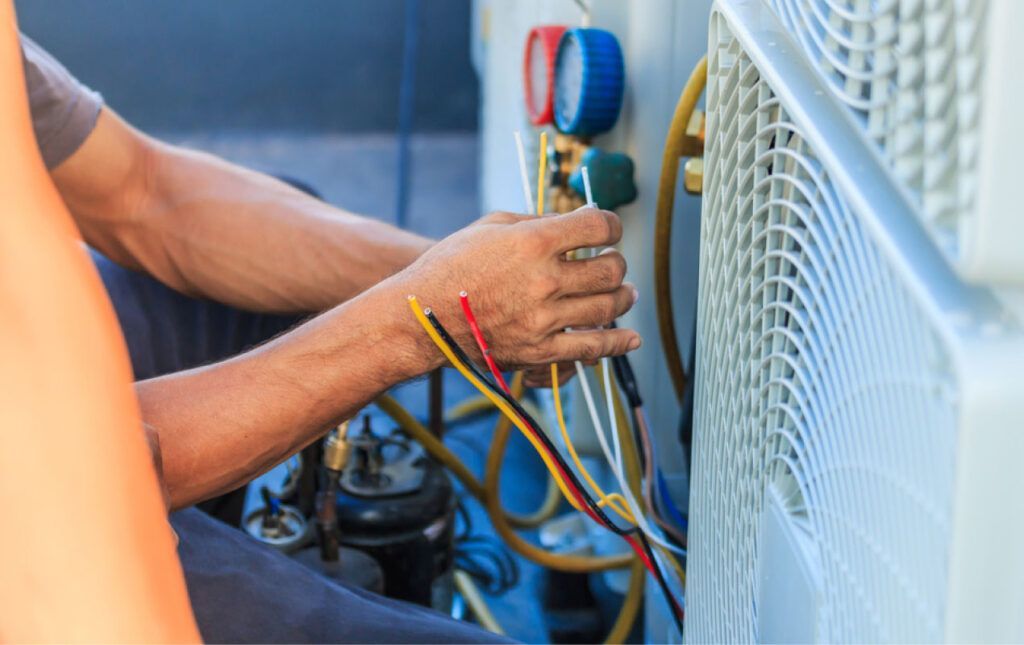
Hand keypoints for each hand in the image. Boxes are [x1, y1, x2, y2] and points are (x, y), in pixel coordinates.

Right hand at [386, 207, 640, 374]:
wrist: (423, 316)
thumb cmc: (451, 266)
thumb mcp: (491, 226)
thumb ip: (539, 221)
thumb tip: (577, 221)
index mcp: (534, 242)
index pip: (598, 227)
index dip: (610, 225)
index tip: (608, 230)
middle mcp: (544, 280)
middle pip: (610, 269)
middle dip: (617, 261)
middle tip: (612, 261)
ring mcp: (544, 318)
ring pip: (607, 306)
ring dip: (622, 296)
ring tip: (624, 292)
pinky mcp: (540, 350)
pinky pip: (592, 347)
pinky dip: (617, 342)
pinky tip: (631, 337)